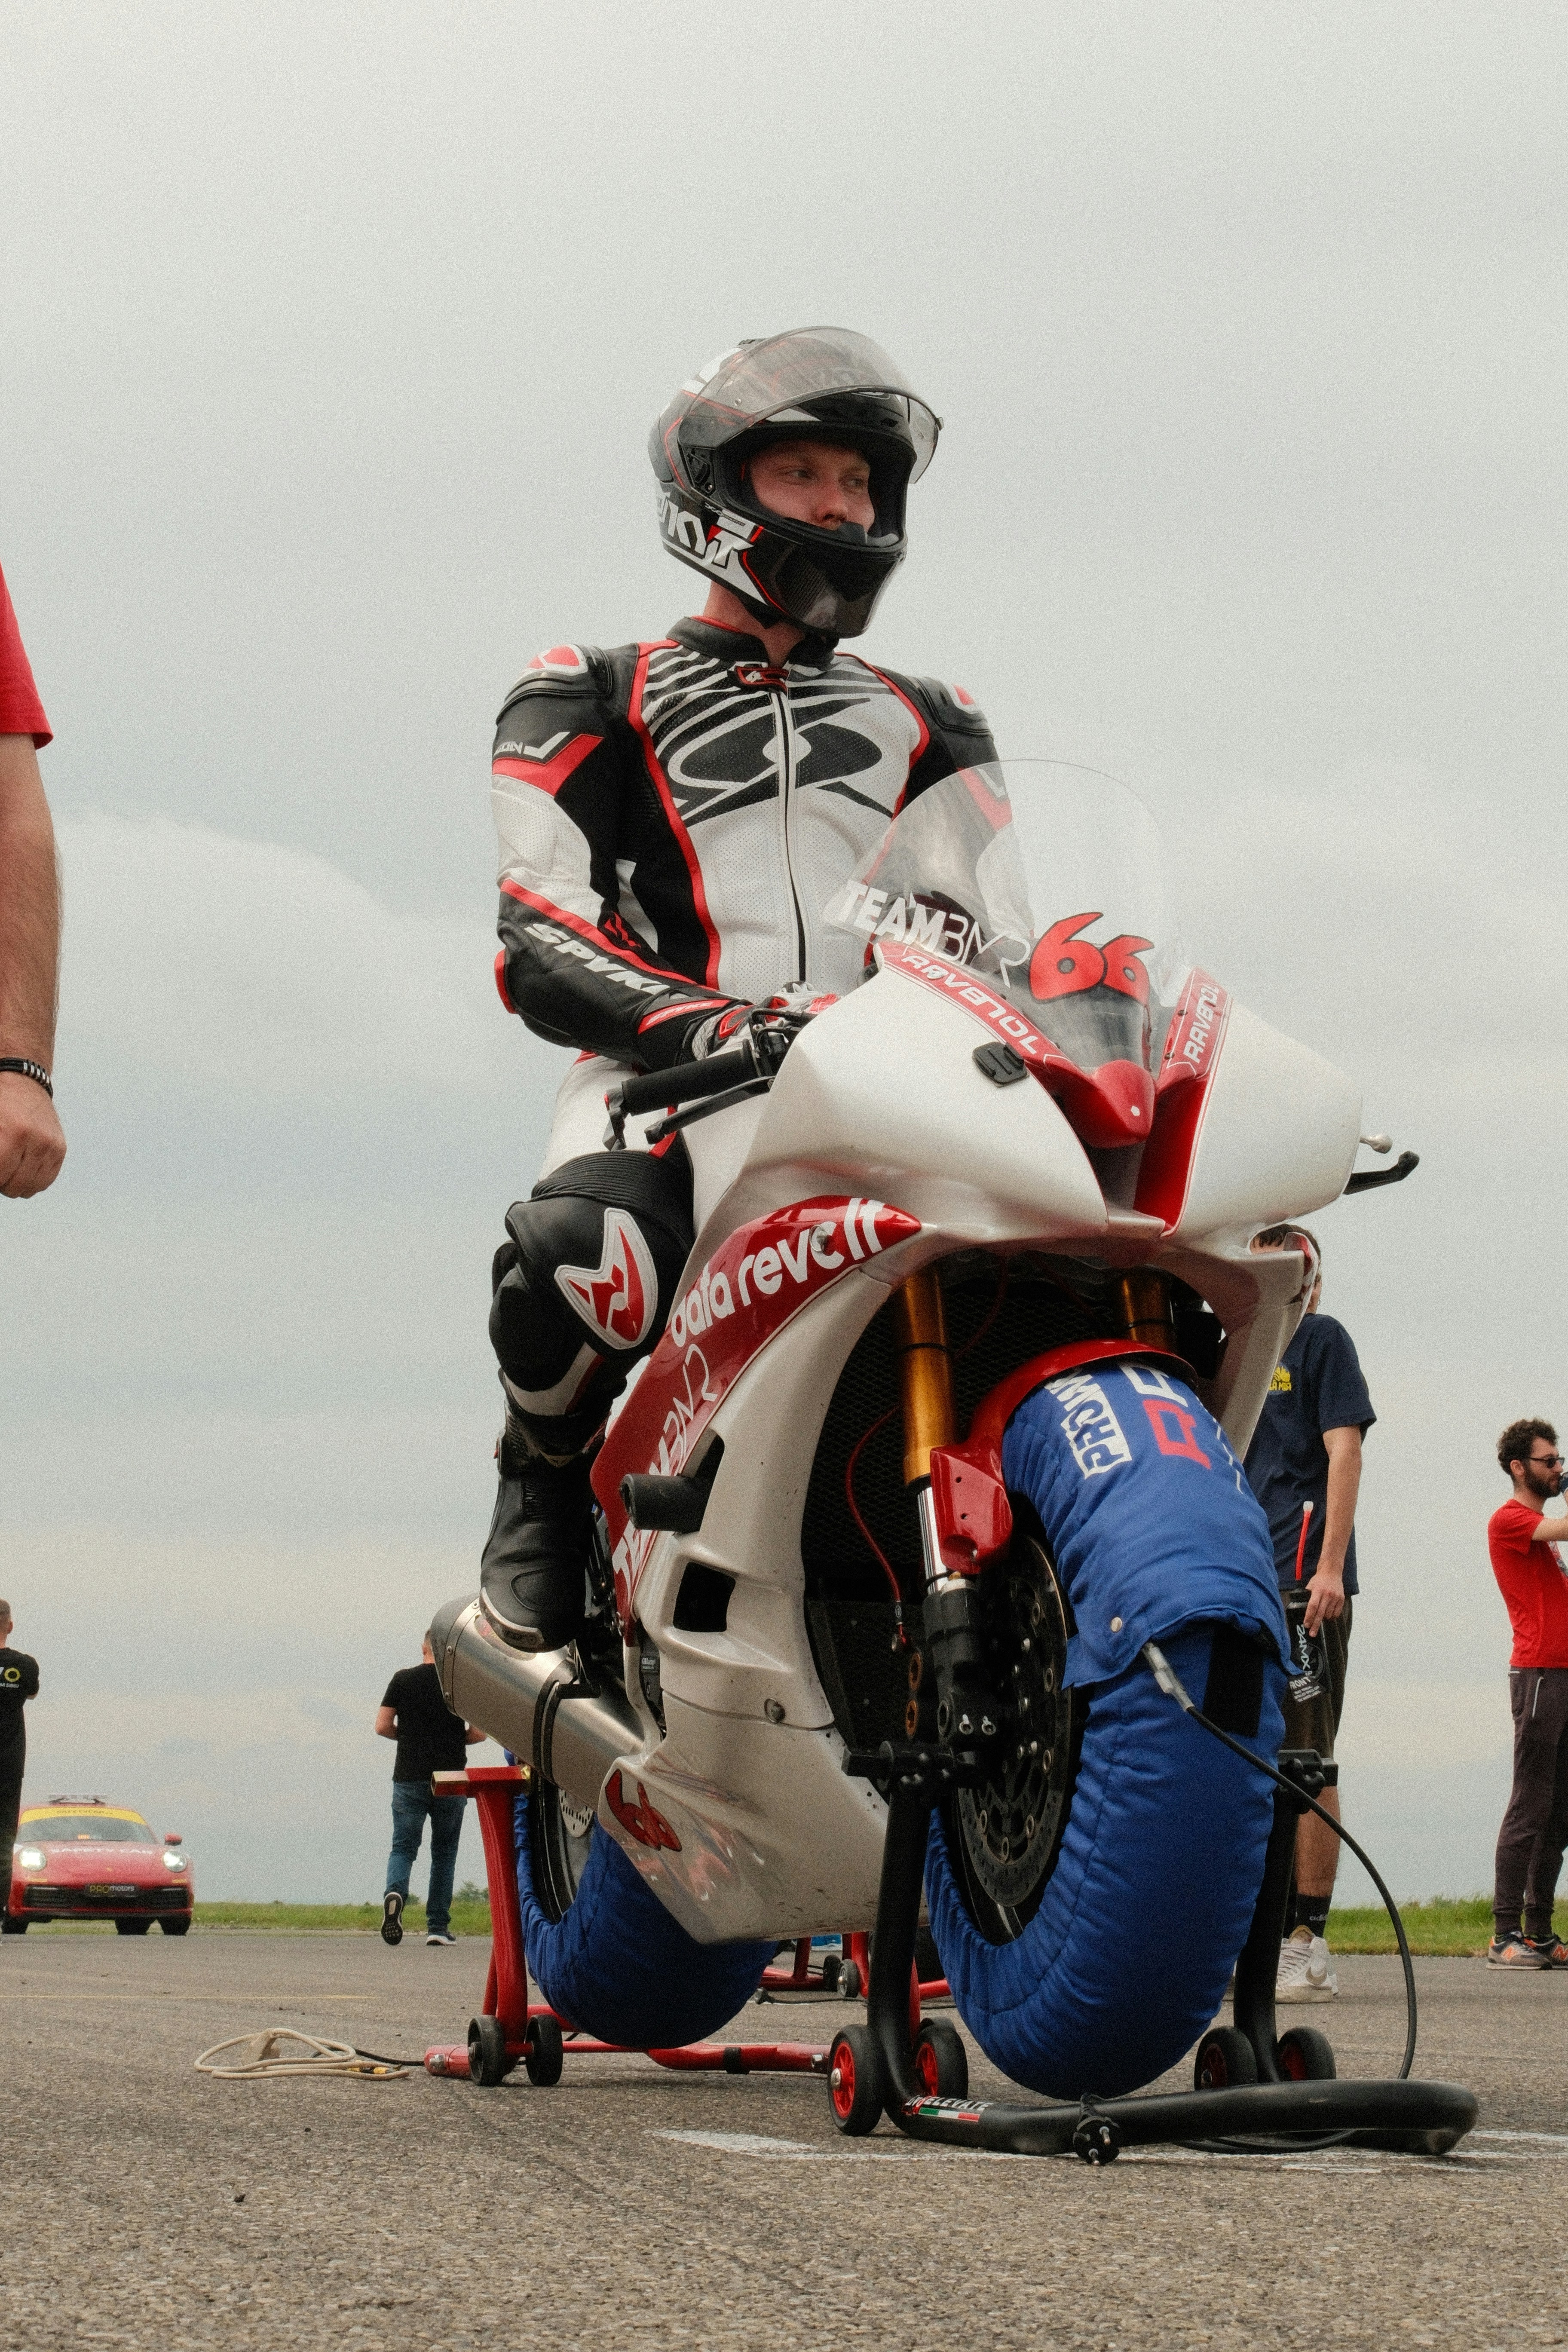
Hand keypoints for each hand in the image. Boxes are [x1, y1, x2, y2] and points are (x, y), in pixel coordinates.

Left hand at [0, 1071, 64, 1197]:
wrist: (23, 1081)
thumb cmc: (0, 1103)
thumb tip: (0, 1170)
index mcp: (13, 1134)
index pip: (0, 1175)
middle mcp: (36, 1141)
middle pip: (13, 1186)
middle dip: (2, 1181)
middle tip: (1, 1166)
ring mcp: (51, 1146)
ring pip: (31, 1188)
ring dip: (17, 1183)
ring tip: (10, 1168)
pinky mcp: (60, 1149)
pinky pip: (46, 1181)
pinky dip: (32, 1180)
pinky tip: (23, 1167)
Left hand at [1303, 1560, 1344, 1636]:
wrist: (1332, 1572)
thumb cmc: (1319, 1580)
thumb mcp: (1310, 1586)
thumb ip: (1307, 1597)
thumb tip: (1303, 1610)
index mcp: (1317, 1590)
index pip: (1312, 1606)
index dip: (1309, 1616)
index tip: (1306, 1625)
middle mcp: (1327, 1594)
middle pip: (1320, 1613)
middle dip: (1316, 1625)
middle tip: (1312, 1634)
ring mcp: (1335, 1597)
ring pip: (1329, 1615)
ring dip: (1324, 1618)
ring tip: (1320, 1616)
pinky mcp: (1341, 1599)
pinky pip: (1336, 1613)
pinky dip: (1332, 1616)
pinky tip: (1328, 1614)